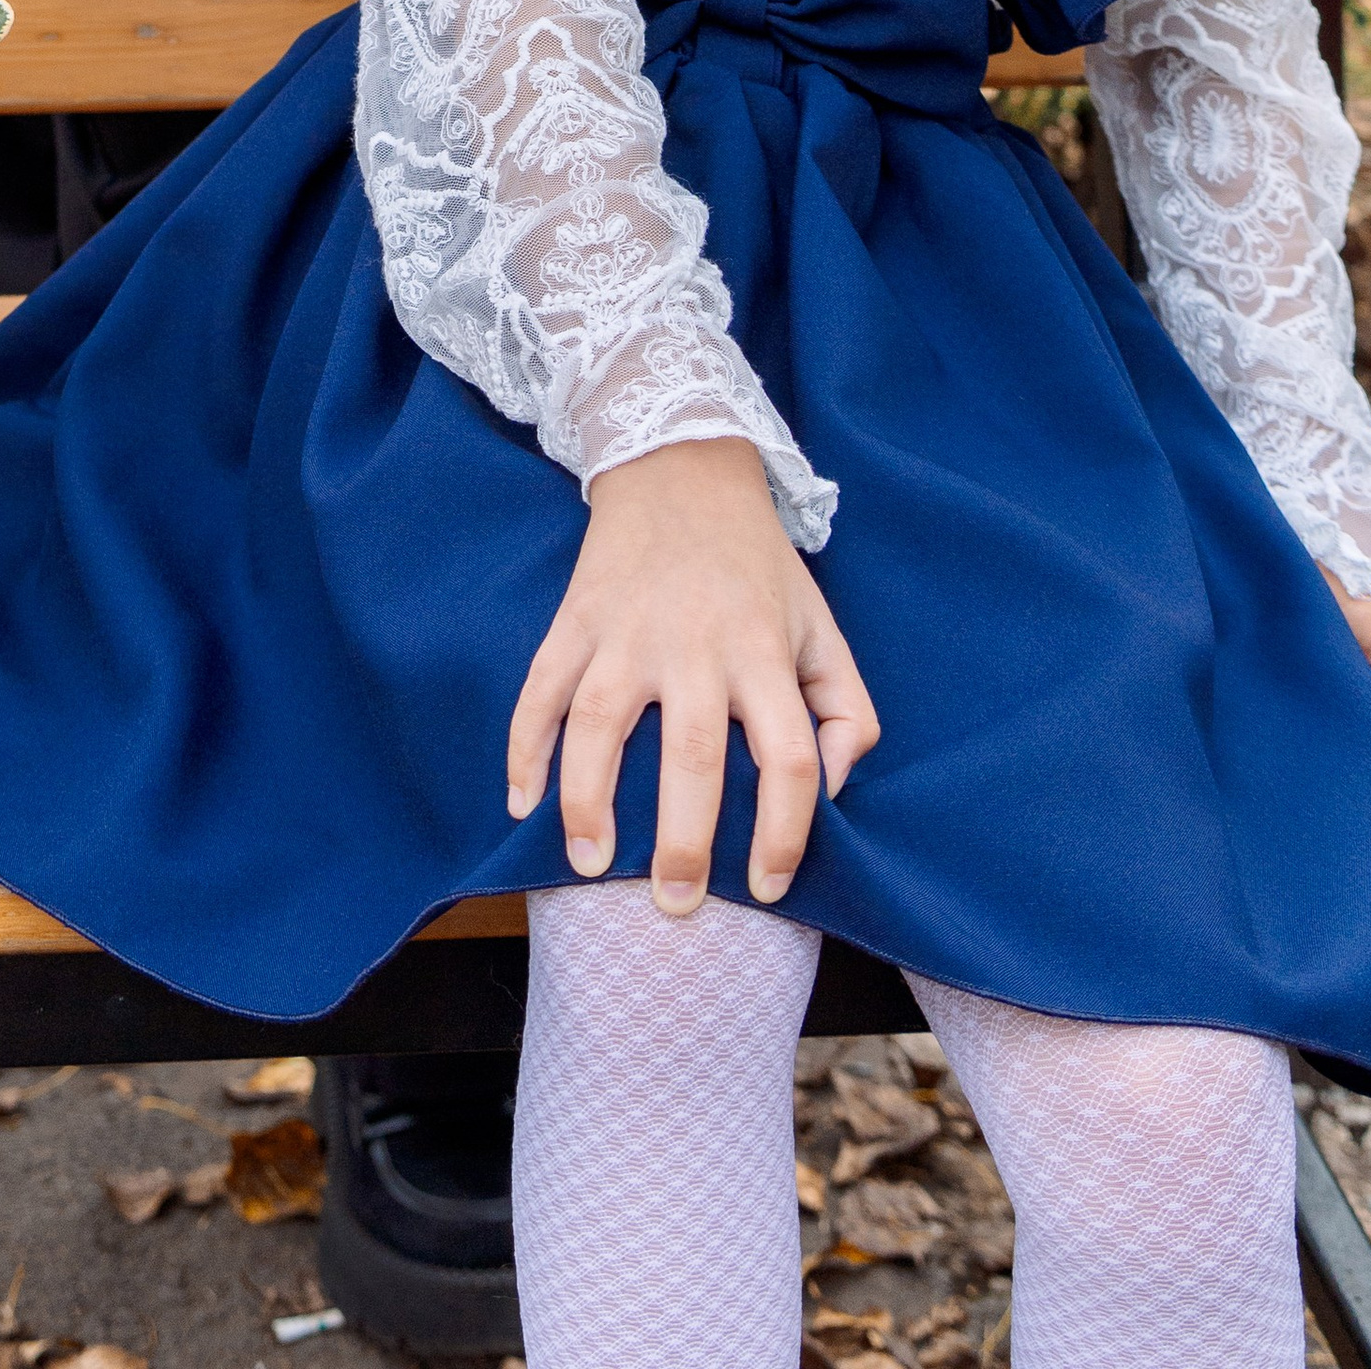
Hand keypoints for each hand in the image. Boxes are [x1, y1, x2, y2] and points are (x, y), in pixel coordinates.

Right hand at [507, 436, 877, 918]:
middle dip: (683, 840)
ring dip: (588, 802)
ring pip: (598, 724)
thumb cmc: (759, 567)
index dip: (786, 832)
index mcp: (764, 651)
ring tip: (590, 865)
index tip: (768, 886)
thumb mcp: (824, 627)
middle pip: (690, 754)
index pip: (790, 756)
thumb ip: (849, 713)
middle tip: (676, 903)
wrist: (680, 466)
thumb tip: (833, 792)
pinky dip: (525, 747)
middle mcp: (695, 644)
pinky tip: (521, 802)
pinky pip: (540, 689)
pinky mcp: (575, 618)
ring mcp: (626, 630)